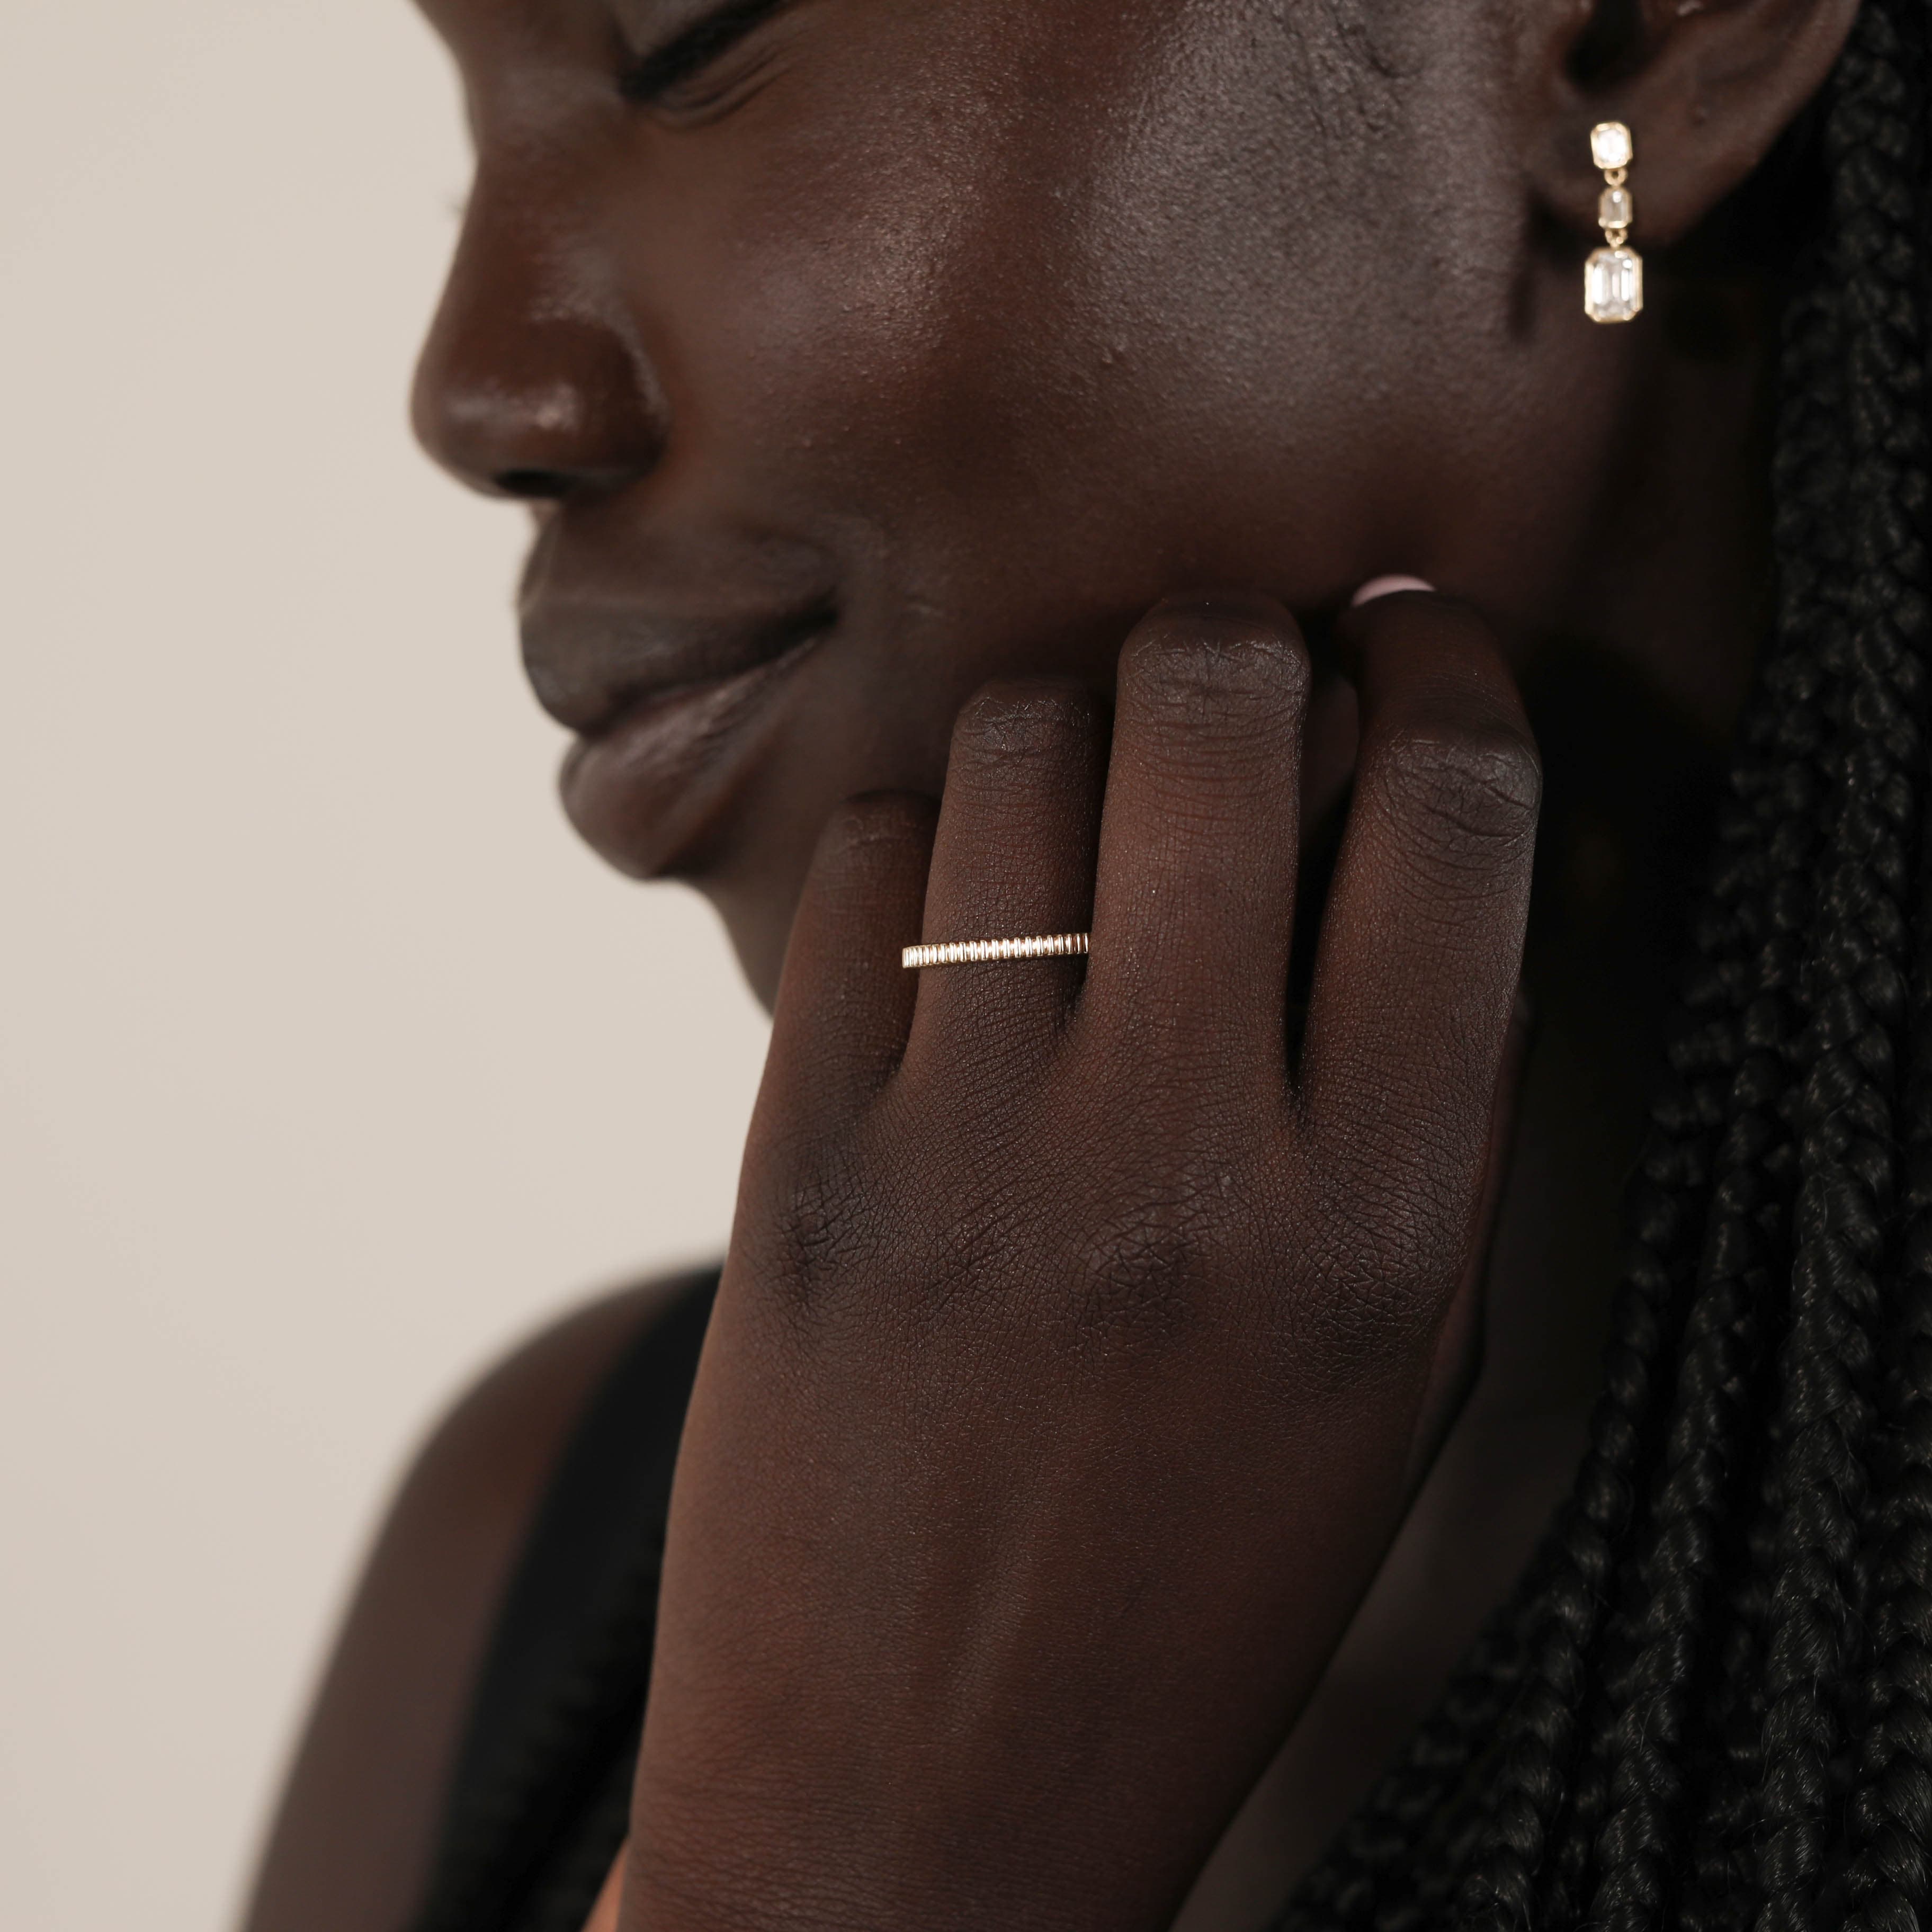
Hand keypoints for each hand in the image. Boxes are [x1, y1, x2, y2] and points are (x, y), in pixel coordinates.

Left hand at [622, 590, 1539, 1931]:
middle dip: (1233, 639)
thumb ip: (1429, 1095)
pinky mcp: (802, 1156)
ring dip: (1065, 715)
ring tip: (1078, 793)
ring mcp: (975, 1148)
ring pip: (1019, 742)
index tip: (1406, 638)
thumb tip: (1409, 812)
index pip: (1454, 814)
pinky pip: (867, 862)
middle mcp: (1187, 1159)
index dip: (1442, 667)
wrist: (909, 1803)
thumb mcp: (1387, 1376)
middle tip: (1225, 676)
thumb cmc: (1187, 1582)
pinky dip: (917, 839)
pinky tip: (947, 921)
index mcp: (1386, 1224)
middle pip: (1218, 710)